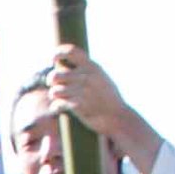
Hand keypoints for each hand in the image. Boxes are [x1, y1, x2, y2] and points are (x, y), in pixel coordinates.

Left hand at [44, 45, 154, 173]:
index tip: (54, 56)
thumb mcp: (102, 83)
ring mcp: (83, 92)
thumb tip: (75, 65)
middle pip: (59, 73)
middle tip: (55, 83)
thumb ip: (89, 74)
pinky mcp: (79, 108)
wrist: (120, 120)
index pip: (74, 53)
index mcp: (94, 68)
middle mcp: (88, 78)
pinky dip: (57, 105)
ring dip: (54, 92)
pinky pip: (59, 103)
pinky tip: (60, 107)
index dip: (60, 53)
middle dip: (54, 78)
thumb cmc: (110, 103)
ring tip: (58, 96)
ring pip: (56, 87)